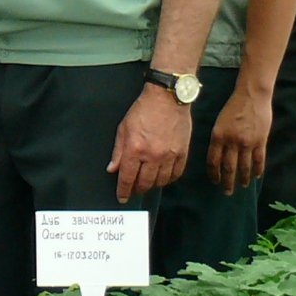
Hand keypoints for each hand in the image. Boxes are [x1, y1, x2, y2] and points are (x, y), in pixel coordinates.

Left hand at [107, 87, 190, 202]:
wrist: (168, 98)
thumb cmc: (143, 110)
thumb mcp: (124, 128)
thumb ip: (118, 151)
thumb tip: (113, 169)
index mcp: (135, 149)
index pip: (127, 178)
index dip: (123, 190)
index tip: (122, 197)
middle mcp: (153, 155)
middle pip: (145, 183)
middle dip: (137, 189)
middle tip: (134, 190)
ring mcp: (169, 155)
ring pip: (161, 181)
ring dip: (153, 185)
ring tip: (148, 183)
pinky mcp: (182, 152)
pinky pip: (176, 174)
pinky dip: (168, 179)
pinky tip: (163, 177)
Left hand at [208, 84, 271, 194]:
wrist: (251, 95)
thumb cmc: (233, 107)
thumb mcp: (219, 122)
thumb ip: (219, 139)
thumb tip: (218, 157)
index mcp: (218, 136)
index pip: (213, 161)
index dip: (214, 174)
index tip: (215, 181)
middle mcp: (231, 141)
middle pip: (228, 168)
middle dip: (227, 182)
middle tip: (227, 192)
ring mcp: (247, 142)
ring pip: (244, 167)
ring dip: (243, 179)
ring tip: (242, 186)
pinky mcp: (260, 141)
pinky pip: (259, 160)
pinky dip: (257, 170)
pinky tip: (256, 176)